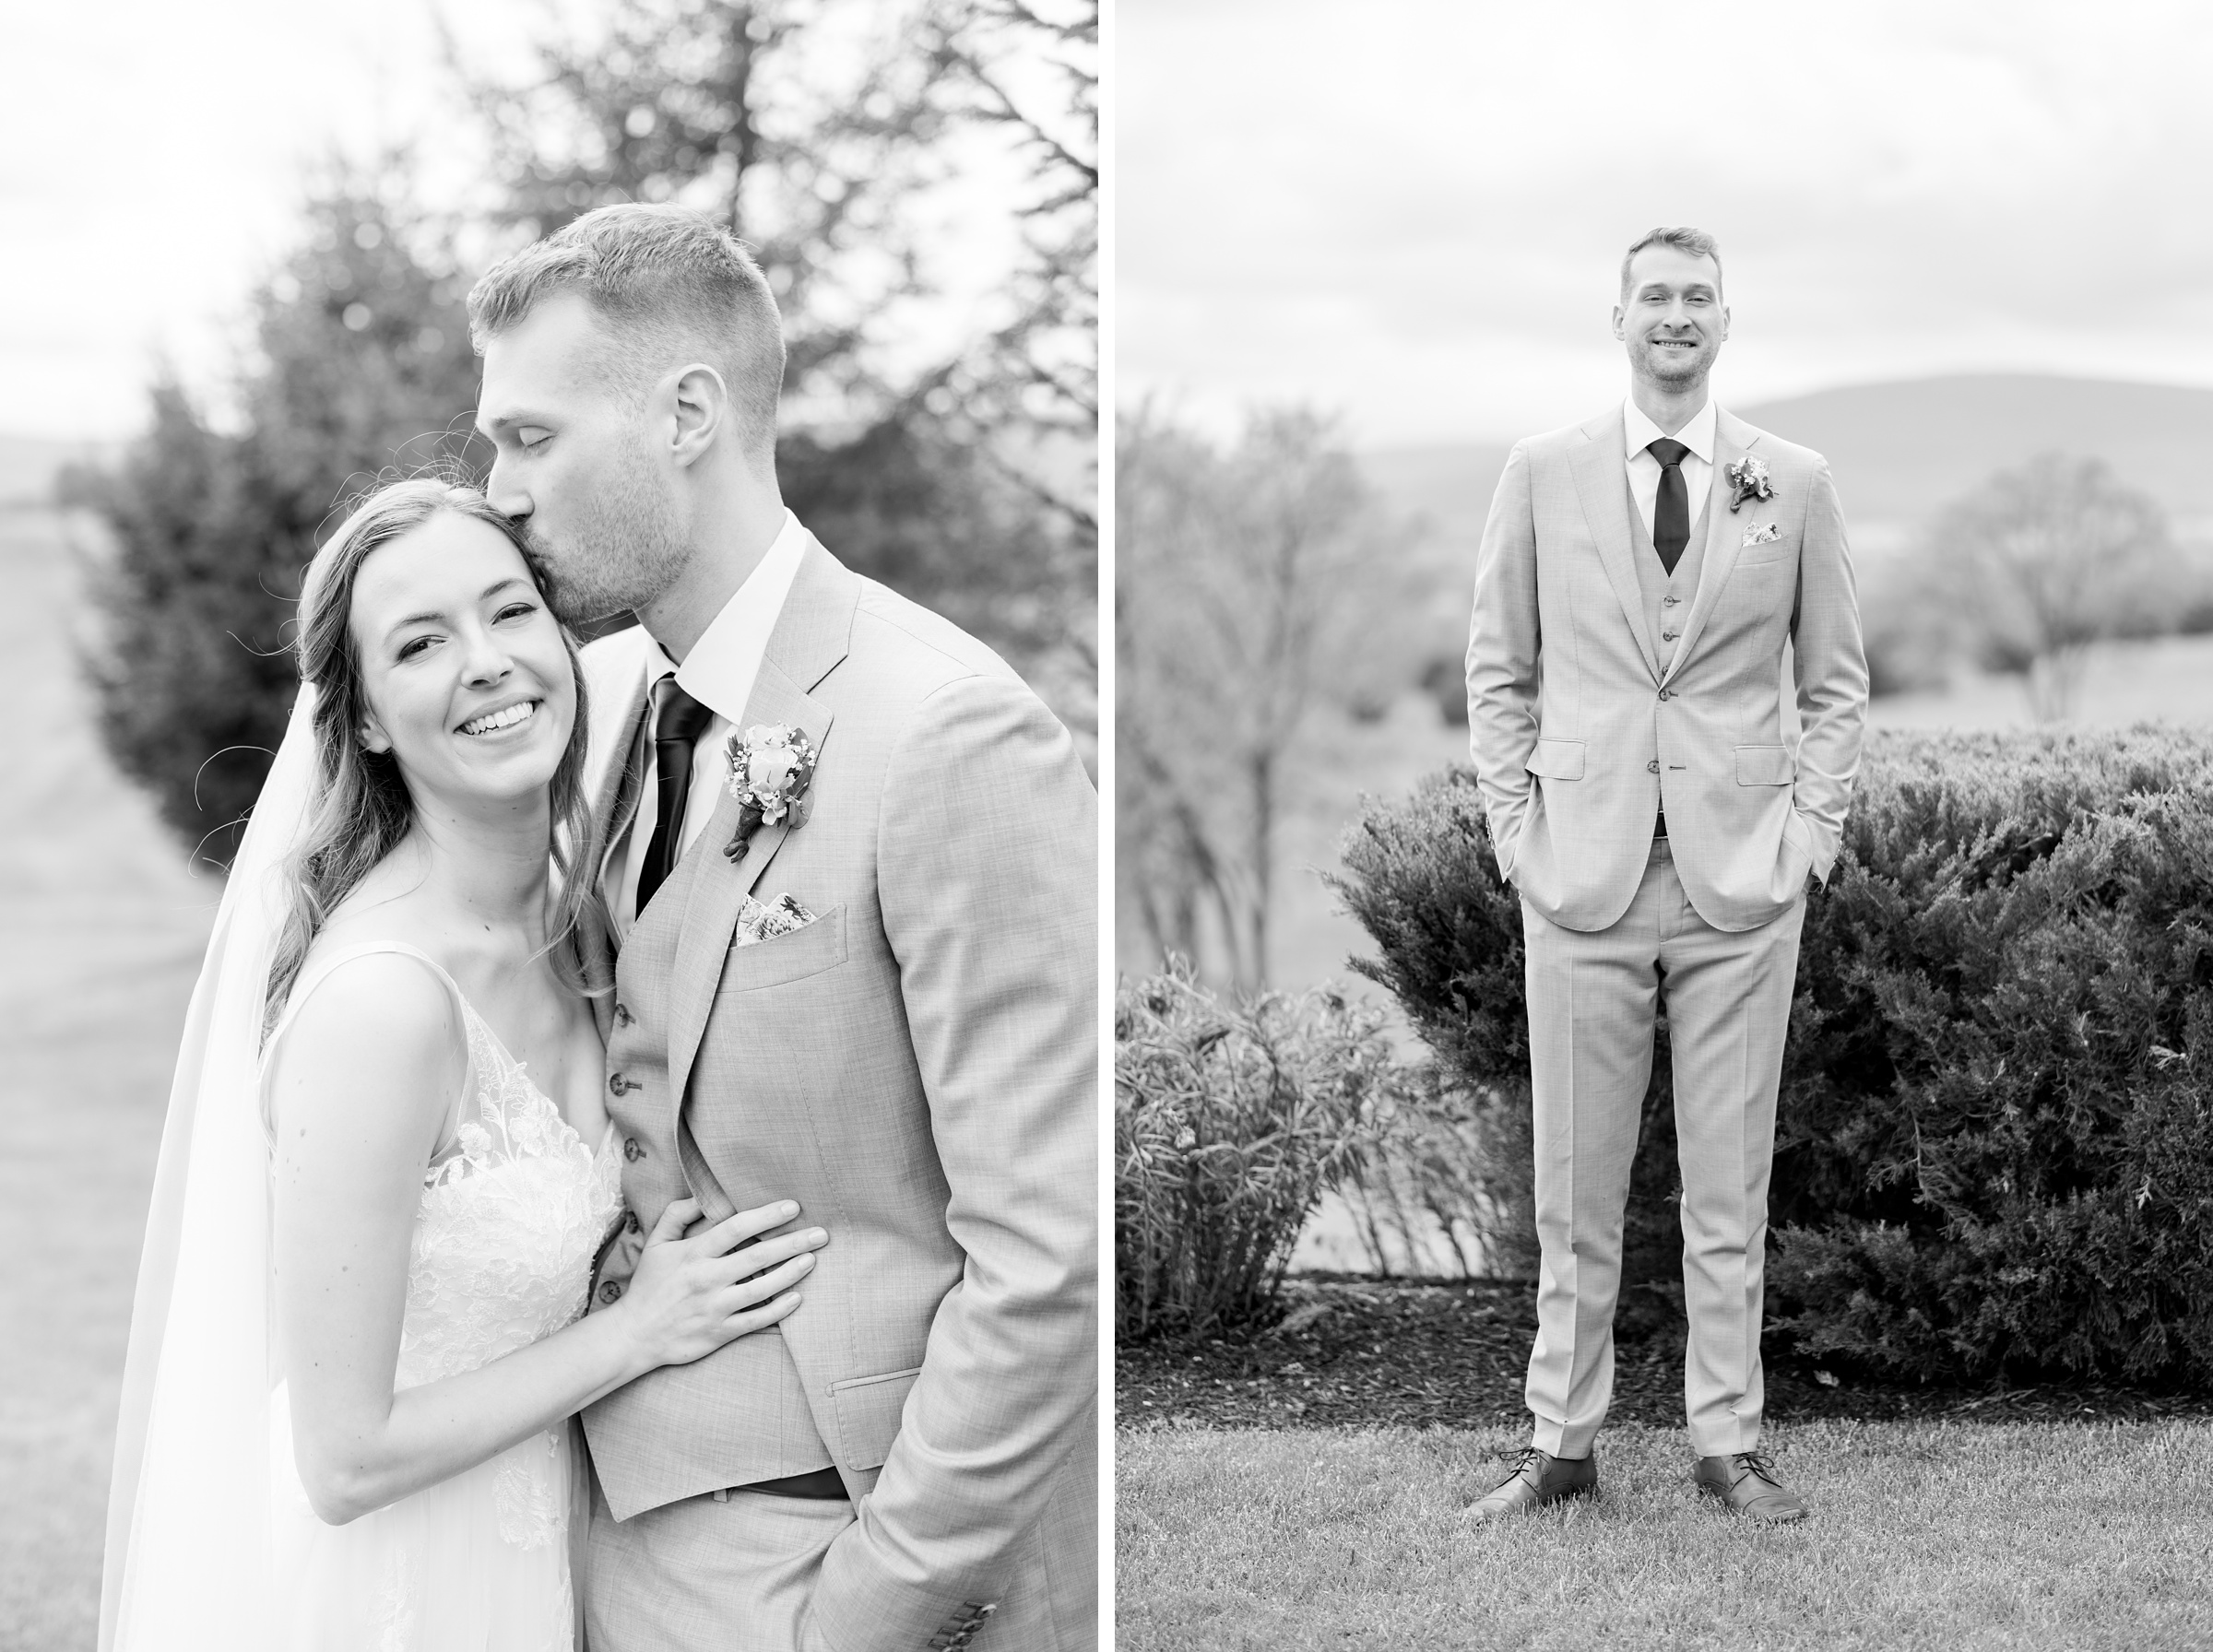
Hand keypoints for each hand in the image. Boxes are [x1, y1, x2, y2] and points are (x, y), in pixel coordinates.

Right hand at [615, 1197, 828, 1369]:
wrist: (635, 1335)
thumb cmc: (650, 1285)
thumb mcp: (655, 1243)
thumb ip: (677, 1214)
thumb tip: (701, 1193)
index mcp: (693, 1254)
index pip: (736, 1228)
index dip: (767, 1215)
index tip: (793, 1206)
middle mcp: (706, 1279)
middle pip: (758, 1256)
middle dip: (793, 1242)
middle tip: (821, 1233)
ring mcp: (715, 1307)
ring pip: (763, 1288)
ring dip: (792, 1272)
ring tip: (812, 1259)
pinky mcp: (720, 1333)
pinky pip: (757, 1320)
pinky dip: (780, 1309)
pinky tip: (797, 1297)